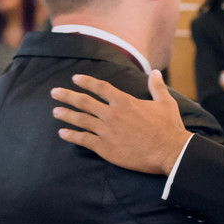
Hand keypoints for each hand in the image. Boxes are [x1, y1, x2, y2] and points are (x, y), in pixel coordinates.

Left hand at [51, 70, 190, 174]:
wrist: (169, 151)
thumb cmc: (169, 127)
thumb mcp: (165, 103)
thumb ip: (157, 87)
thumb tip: (155, 72)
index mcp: (124, 101)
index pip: (100, 88)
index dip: (86, 82)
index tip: (75, 78)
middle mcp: (112, 114)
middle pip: (84, 102)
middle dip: (67, 96)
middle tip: (54, 92)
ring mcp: (106, 131)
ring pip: (80, 120)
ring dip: (66, 115)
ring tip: (55, 112)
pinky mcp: (105, 148)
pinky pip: (83, 140)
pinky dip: (72, 136)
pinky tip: (63, 133)